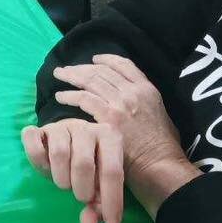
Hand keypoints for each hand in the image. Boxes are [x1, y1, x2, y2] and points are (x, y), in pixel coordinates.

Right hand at [22, 119, 124, 222]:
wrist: (67, 139)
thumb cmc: (88, 166)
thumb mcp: (98, 185)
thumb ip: (97, 206)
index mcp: (109, 137)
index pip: (113, 172)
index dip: (111, 200)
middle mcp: (86, 127)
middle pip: (84, 163)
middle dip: (83, 189)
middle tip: (81, 197)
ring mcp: (61, 126)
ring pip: (59, 154)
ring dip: (61, 178)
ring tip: (64, 184)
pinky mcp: (38, 129)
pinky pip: (33, 143)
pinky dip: (38, 161)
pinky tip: (46, 168)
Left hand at [50, 54, 198, 212]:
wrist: (161, 163)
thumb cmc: (162, 146)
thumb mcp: (159, 113)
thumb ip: (143, 103)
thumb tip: (131, 104)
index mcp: (147, 89)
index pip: (124, 65)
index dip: (106, 59)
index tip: (93, 59)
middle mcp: (133, 91)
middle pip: (102, 71)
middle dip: (82, 67)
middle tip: (66, 69)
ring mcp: (120, 103)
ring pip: (91, 80)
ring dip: (72, 76)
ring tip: (59, 75)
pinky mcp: (108, 117)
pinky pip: (84, 99)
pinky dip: (70, 96)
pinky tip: (60, 97)